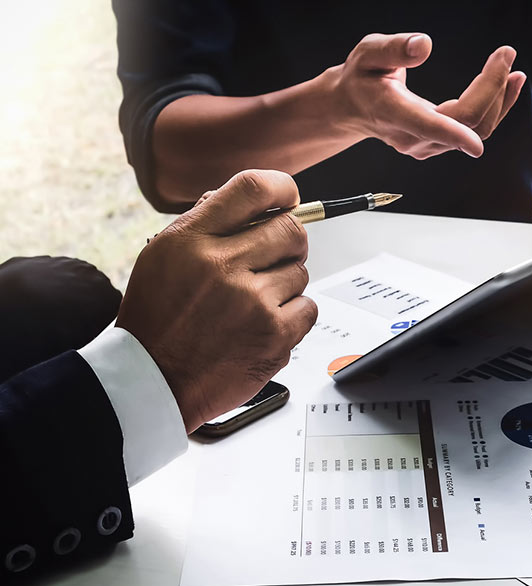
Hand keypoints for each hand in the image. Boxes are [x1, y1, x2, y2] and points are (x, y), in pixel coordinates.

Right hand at [117, 170, 318, 432]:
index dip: (282, 188)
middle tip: (275, 258)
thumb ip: (206, 226)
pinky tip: (264, 324)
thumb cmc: (157, 321)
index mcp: (191, 240)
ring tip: (253, 303)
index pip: (252, 189)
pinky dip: (293, 315)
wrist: (152, 380)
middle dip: (289, 242)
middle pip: (290, 230)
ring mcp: (251, 301)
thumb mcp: (163, 257)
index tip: (289, 197)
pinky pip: (307, 307)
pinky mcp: (273, 334)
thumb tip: (252, 204)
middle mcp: (222, 265)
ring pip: (300, 272)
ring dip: (285, 284)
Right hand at [328, 33, 524, 159]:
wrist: (353, 108)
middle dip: (493, 89)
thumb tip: (424, 45)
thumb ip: (394, 48)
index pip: (429, 127)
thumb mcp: (368, 53)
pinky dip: (495, 107)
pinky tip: (506, 85)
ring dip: (500, 100)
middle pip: (466, 122)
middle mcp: (414, 137)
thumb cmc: (361, 78)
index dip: (454, 134)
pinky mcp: (439, 144)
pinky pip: (474, 129)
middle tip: (506, 55)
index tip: (476, 142)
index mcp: (395, 113)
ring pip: (476, 129)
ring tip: (514, 71)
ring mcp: (428, 145)